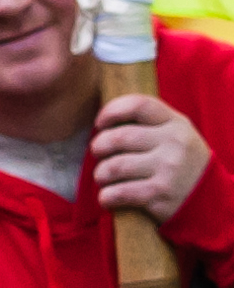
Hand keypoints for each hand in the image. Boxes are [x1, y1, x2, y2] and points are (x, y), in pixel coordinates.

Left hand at [98, 93, 213, 218]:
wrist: (212, 205)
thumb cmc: (182, 164)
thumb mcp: (177, 136)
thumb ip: (149, 122)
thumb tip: (104, 120)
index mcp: (177, 124)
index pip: (138, 105)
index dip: (112, 111)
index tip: (100, 123)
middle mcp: (175, 144)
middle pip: (119, 137)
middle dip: (99, 146)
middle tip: (98, 153)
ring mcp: (169, 170)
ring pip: (115, 166)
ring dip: (101, 173)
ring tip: (102, 176)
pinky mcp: (162, 194)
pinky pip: (121, 192)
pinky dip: (107, 196)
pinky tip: (107, 197)